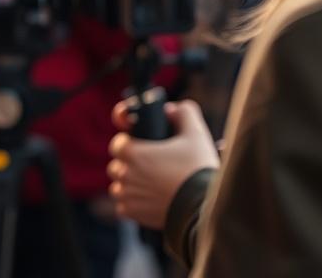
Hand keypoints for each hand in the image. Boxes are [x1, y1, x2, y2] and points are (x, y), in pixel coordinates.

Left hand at [107, 99, 218, 229]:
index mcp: (132, 152)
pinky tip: (150, 201)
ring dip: (130, 185)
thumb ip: (184, 113)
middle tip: (151, 167)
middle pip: (118, 165)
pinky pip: (124, 207)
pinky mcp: (133, 213)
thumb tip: (171, 109)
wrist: (204, 208)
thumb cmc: (197, 170)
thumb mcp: (195, 134)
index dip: (128, 143)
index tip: (141, 147)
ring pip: (119, 187)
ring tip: (150, 185)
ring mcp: (127, 195)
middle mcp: (124, 173)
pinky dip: (133, 204)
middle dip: (130, 164)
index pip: (117, 144)